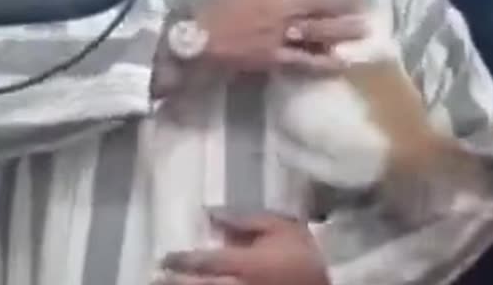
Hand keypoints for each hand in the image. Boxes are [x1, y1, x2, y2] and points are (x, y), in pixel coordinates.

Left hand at [155, 209, 329, 284]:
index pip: (204, 263)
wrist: (337, 281)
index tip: (165, 258)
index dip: (181, 261)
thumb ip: (245, 221)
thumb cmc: (306, 253)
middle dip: (176, 283)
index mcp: (246, 264)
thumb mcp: (280, 228)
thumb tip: (211, 214)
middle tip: (156, 278)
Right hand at [193, 0, 364, 74]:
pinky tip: (342, 62)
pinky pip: (304, 60)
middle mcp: (280, 8)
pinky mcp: (276, 57)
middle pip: (318, 1)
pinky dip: (323, 62)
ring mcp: (280, 34)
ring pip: (316, 30)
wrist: (196, 39)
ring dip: (341, 29)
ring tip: (363, 28)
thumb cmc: (214, 6)